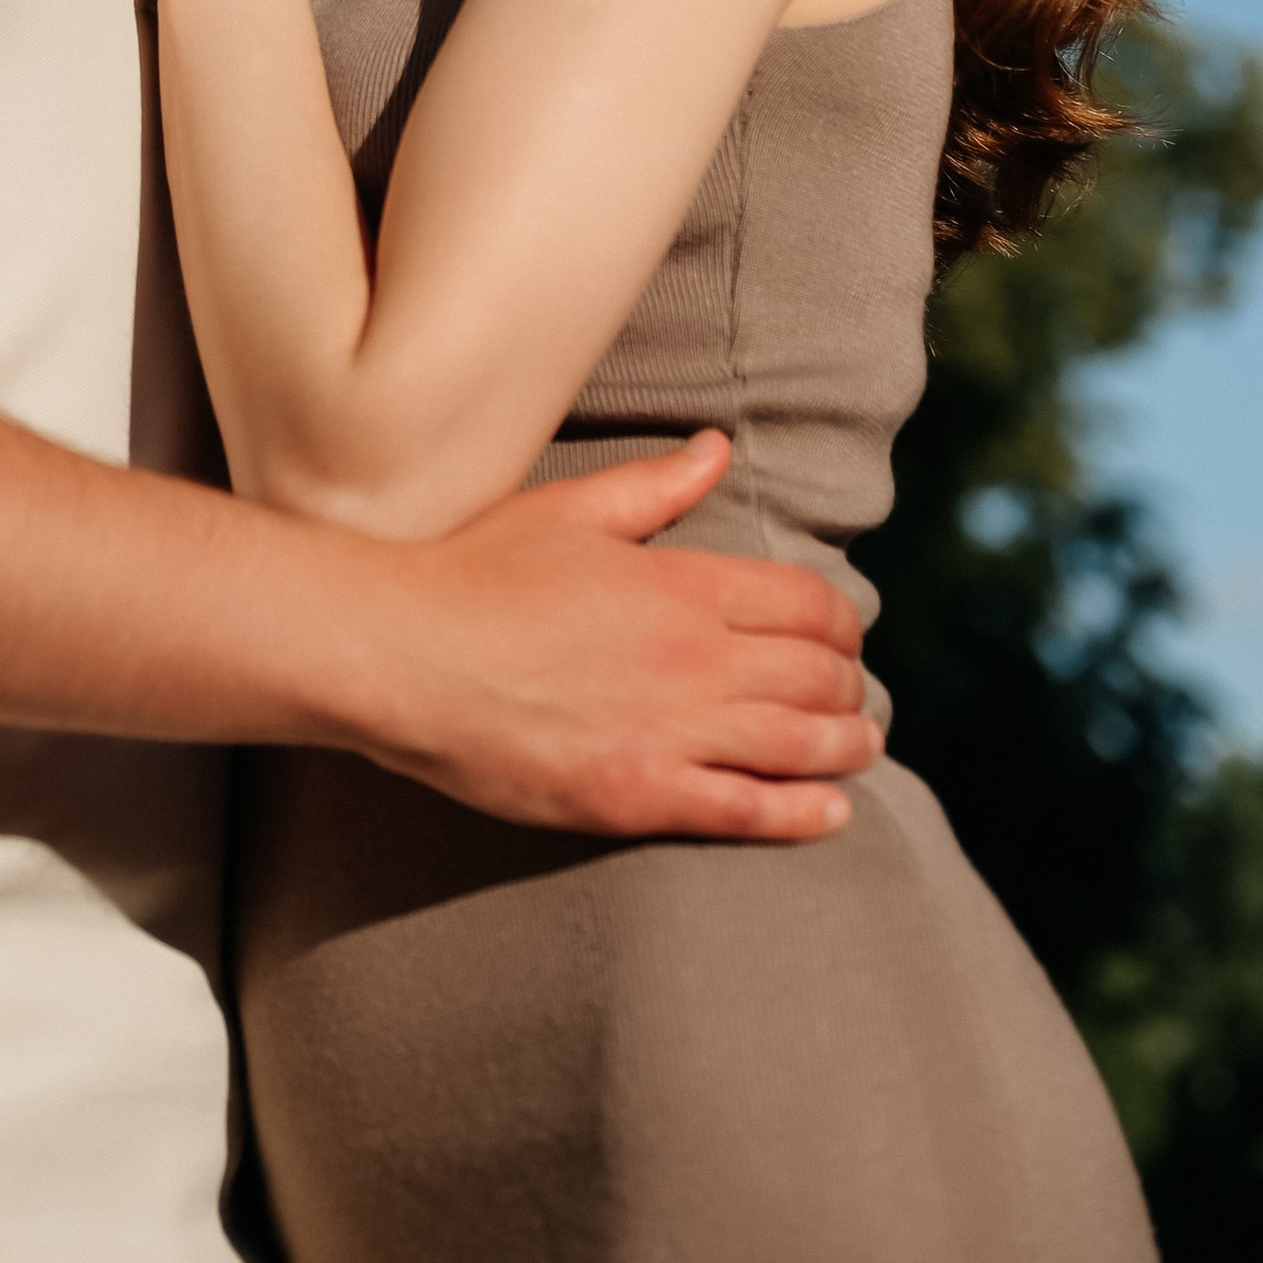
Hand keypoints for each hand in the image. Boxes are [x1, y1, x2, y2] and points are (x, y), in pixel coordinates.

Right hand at [338, 431, 881, 840]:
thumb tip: (719, 449)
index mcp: (680, 584)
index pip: (805, 603)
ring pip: (799, 743)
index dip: (839, 622)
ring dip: (846, 745)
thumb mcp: (568, 512)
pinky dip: (804, 813)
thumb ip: (655, 486)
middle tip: (853, 694)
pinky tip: (832, 811)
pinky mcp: (639, 795)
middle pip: (815, 675)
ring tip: (861, 746)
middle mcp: (692, 658)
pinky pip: (749, 811)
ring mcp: (669, 731)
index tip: (841, 634)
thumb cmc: (474, 574)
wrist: (400, 654)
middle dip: (848, 685)